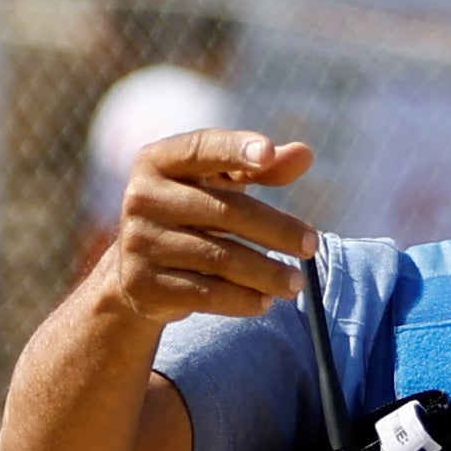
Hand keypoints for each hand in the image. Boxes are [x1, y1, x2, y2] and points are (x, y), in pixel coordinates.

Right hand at [90, 130, 319, 327]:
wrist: (138, 270)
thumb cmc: (192, 213)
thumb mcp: (219, 185)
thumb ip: (260, 168)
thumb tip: (305, 154)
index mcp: (158, 161)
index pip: (200, 148)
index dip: (234, 149)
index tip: (268, 153)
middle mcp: (141, 197)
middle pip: (224, 211)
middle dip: (276, 229)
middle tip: (313, 245)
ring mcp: (139, 242)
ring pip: (219, 258)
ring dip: (266, 273)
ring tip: (296, 283)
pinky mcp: (143, 284)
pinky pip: (204, 294)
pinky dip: (241, 299)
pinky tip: (264, 302)